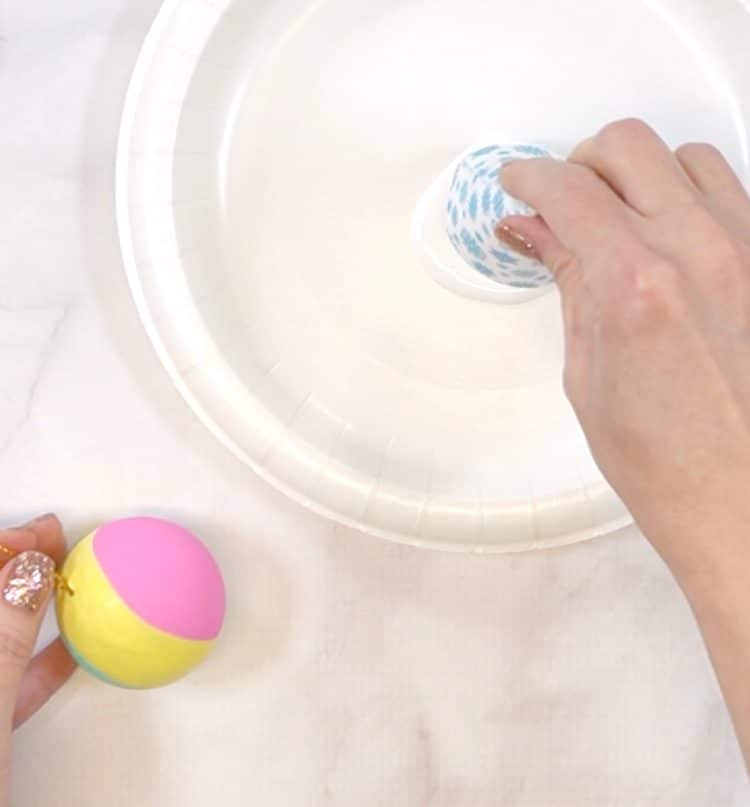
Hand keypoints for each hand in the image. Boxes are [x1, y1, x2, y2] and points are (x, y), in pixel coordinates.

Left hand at [0, 515, 75, 801]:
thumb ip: (5, 633)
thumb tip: (30, 568)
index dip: (5, 543)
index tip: (44, 532)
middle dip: (18, 567)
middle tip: (53, 545)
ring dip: (30, 609)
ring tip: (67, 586)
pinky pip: (8, 675)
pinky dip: (39, 659)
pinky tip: (68, 651)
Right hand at [497, 119, 749, 572]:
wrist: (742, 502)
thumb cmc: (663, 462)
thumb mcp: (587, 371)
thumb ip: (567, 281)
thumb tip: (533, 231)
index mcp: (634, 284)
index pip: (568, 189)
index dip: (529, 176)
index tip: (516, 182)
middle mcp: (698, 251)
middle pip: (627, 146)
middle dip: (580, 162)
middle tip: (559, 199)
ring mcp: (745, 251)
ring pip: (685, 156)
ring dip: (638, 172)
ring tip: (616, 214)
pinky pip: (729, 190)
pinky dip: (687, 193)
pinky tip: (667, 234)